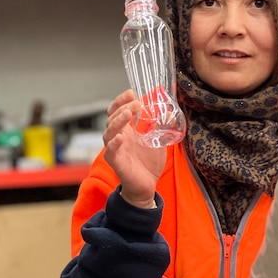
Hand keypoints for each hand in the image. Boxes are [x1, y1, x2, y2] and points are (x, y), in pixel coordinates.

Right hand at [103, 90, 166, 208]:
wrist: (148, 185)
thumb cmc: (149, 162)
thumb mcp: (158, 140)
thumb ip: (161, 126)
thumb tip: (168, 112)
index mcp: (126, 129)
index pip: (118, 110)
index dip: (122, 100)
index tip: (132, 92)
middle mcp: (118, 137)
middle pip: (112, 117)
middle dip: (123, 107)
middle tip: (136, 103)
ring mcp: (115, 149)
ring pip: (108, 132)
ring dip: (117, 121)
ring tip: (128, 114)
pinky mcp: (115, 162)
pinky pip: (110, 151)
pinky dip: (114, 143)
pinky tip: (120, 137)